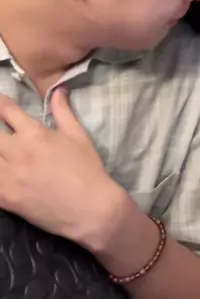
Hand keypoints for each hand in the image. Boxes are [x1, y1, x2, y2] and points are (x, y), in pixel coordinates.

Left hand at [0, 87, 125, 250]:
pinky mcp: (5, 198)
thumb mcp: (78, 136)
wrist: (91, 209)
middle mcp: (17, 152)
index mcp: (35, 134)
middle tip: (3, 133)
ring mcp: (8, 177)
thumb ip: (63, 111)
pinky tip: (2, 172)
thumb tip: (58, 89)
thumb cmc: (88, 169)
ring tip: (4, 153)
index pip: (6, 110)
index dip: (0, 103)